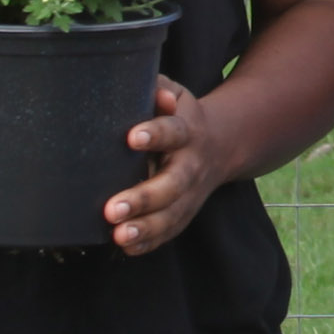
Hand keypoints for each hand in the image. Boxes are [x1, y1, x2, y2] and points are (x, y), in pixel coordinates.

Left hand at [103, 77, 240, 256]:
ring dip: (146, 227)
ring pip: (172, 214)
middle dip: (144, 198)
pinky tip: (126, 246)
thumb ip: (159, 88)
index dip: (154, 134)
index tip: (131, 138)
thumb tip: (155, 95)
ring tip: (119, 234)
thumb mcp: (175, 94)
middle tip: (112, 208)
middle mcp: (191, 165)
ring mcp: (190, 193)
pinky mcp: (184, 212)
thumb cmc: (179, 116)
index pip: (172, 132)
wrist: (221, 144)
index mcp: (187, 131)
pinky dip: (149, 241)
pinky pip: (169, 231)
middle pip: (173, 184)